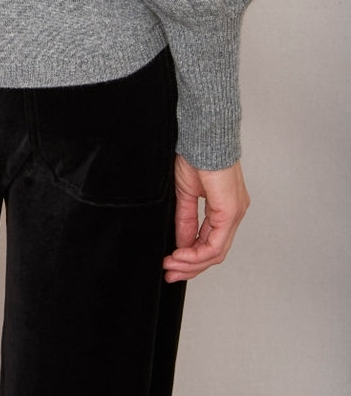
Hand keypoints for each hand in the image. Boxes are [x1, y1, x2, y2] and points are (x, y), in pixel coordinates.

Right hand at [163, 154, 249, 282]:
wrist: (203, 134)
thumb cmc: (195, 153)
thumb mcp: (185, 193)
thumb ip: (185, 220)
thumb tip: (182, 244)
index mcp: (225, 208)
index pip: (211, 242)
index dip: (190, 257)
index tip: (170, 264)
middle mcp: (234, 213)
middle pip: (215, 252)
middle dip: (190, 266)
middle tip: (170, 273)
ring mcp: (235, 213)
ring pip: (216, 251)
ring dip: (191, 263)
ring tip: (171, 266)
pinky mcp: (230, 211)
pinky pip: (215, 243)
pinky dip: (196, 253)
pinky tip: (180, 255)